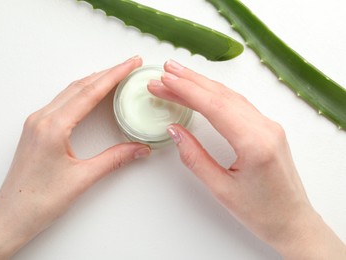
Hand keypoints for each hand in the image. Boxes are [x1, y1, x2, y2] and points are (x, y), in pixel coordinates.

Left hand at [0, 56, 150, 258]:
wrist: (11, 216)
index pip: (89, 92)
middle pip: (80, 86)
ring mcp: (36, 123)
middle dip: (107, 73)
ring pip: (69, 92)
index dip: (114, 75)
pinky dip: (81, 93)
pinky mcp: (36, 129)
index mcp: (53, 127)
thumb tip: (140, 149)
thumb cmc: (39, 201)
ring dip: (94, 81)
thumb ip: (114, 159)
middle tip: (129, 65)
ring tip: (115, 75)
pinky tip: (91, 94)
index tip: (130, 64)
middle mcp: (42, 119)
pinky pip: (61, 102)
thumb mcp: (83, 178)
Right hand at [148, 60, 345, 258]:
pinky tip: (203, 90)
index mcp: (255, 143)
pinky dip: (216, 94)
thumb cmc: (261, 211)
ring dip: (203, 84)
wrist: (292, 221)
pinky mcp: (268, 128)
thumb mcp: (220, 188)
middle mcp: (266, 128)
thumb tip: (175, 130)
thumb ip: (195, 157)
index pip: (215, 106)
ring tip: (179, 76)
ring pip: (230, 97)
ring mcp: (269, 126)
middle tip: (166, 71)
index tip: (165, 81)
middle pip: (222, 96)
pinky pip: (239, 104)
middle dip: (191, 81)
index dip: (187, 91)